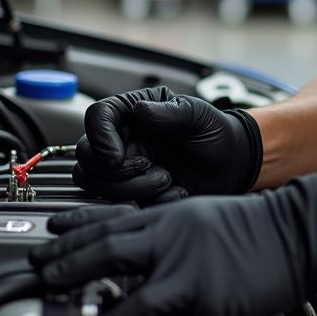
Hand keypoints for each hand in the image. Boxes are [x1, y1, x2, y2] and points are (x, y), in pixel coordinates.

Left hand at [29, 175, 316, 315]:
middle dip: (68, 266)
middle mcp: (173, 241)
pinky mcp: (210, 306)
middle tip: (44, 277)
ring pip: (135, 303)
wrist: (295, 232)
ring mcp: (190, 275)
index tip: (46, 244)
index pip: (109, 222)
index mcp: (170, 216)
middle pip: (108, 253)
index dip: (71, 234)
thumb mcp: (199, 214)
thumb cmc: (252, 223)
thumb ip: (164, 231)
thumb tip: (131, 249)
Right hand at [73, 86, 262, 201]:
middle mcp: (122, 139)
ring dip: (129, 188)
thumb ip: (168, 112)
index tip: (117, 156)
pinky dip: (146, 203)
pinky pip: (118, 205)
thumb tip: (139, 110)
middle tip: (149, 167)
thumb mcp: (196, 115)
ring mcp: (123, 167)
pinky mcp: (131, 192)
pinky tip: (174, 193)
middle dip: (115, 170)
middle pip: (86, 155)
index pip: (96, 116)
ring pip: (95, 183)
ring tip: (166, 180)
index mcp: (132, 112)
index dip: (100, 137)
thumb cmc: (212, 131)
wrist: (230, 163)